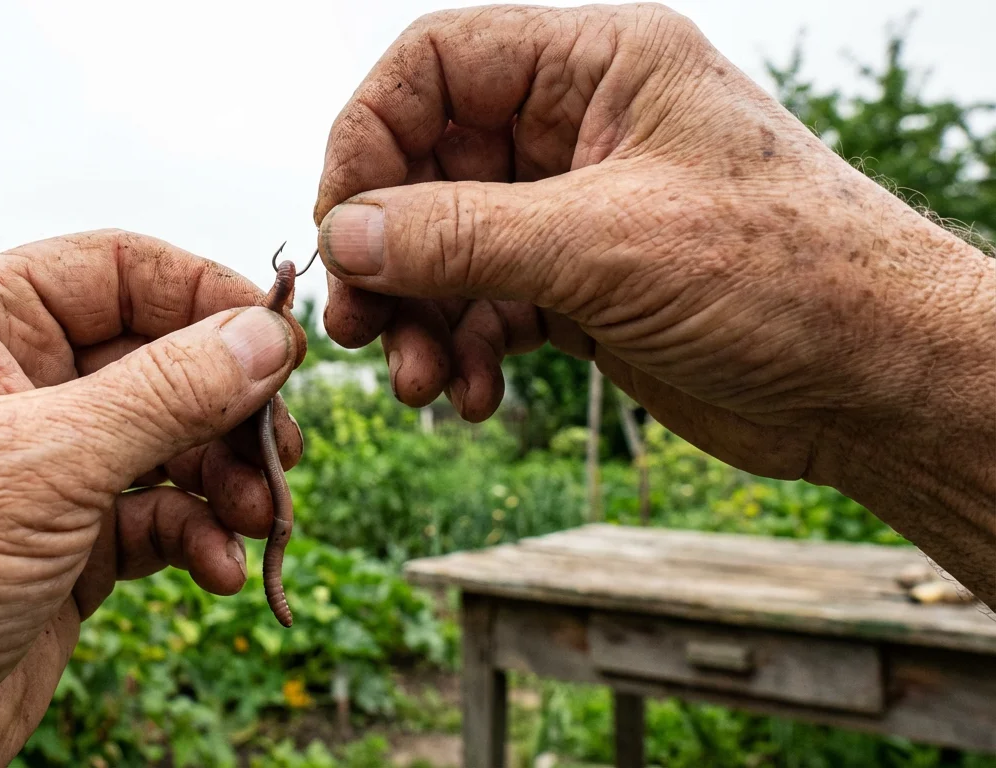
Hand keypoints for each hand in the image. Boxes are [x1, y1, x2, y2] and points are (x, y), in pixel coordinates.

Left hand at [0, 231, 304, 765]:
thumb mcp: (44, 461)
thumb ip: (166, 390)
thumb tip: (267, 334)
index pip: (115, 269)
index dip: (205, 293)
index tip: (280, 338)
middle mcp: (10, 385)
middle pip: (156, 357)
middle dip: (227, 403)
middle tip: (284, 446)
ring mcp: (41, 469)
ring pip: (168, 441)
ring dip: (225, 477)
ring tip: (259, 516)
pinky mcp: (65, 545)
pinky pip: (157, 516)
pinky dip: (197, 536)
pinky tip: (217, 570)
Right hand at [313, 6, 995, 596]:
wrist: (878, 383)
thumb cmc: (788, 276)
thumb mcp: (607, 245)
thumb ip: (462, 236)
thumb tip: (344, 236)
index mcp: (597, 65)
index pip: (436, 66)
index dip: (369, 138)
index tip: (342, 227)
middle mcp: (578, 127)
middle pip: (427, 167)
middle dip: (390, 255)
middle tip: (362, 326)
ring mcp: (577, 209)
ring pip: (448, 248)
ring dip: (421, 317)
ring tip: (421, 383)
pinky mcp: (582, 285)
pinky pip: (486, 306)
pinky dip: (466, 350)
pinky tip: (473, 397)